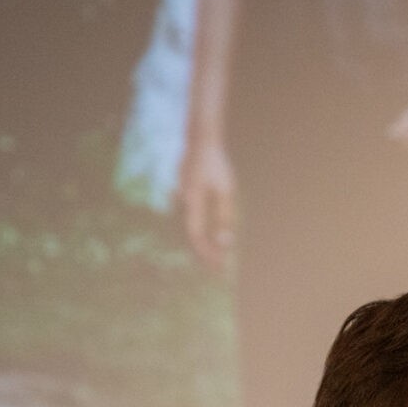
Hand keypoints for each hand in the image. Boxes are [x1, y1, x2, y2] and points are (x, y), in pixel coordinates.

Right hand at [177, 139, 236, 271]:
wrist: (201, 140)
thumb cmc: (216, 164)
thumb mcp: (226, 191)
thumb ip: (225, 216)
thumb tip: (225, 241)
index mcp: (192, 202)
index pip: (197, 236)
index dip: (206, 253)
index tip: (218, 265)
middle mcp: (182, 202)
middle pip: (192, 234)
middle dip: (204, 252)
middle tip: (217, 266)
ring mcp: (181, 197)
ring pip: (190, 227)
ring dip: (201, 242)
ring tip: (214, 255)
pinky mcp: (184, 192)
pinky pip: (190, 217)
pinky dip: (199, 229)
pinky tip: (207, 235)